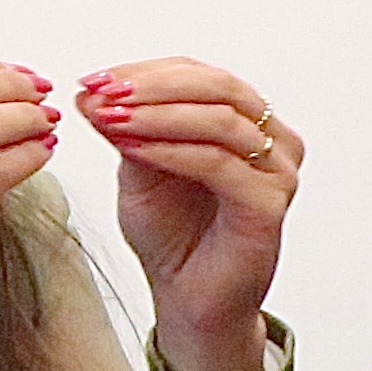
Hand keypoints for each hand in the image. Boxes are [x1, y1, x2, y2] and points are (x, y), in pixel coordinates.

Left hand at [73, 56, 300, 370]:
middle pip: (219, 87)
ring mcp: (278, 172)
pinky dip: (170, 149)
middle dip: (152, 87)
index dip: (147, 72)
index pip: (202, 75)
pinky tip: (131, 147)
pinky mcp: (269, 205)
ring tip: (109, 117)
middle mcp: (274, 141)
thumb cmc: (173, 235)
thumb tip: (93, 92)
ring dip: (157, 114)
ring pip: (220, 120)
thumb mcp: (140, 168)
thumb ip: (128, 129)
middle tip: (102, 92)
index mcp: (249, 122)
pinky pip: (217, 163)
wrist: (189, 299)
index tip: (94, 79)